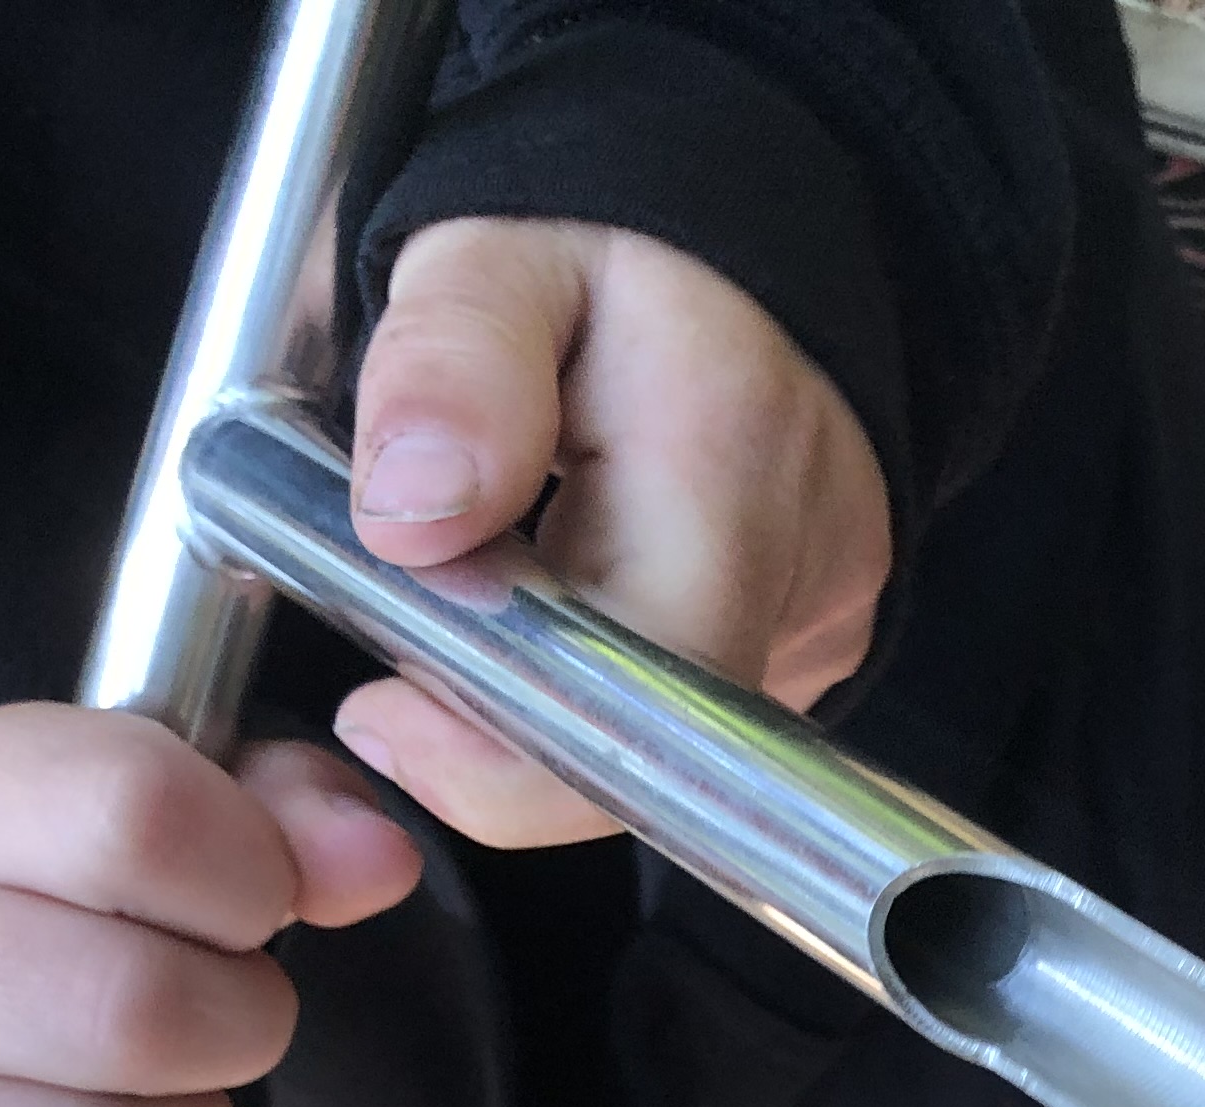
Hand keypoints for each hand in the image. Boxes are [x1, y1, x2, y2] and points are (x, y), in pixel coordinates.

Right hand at [0, 706, 423, 1106]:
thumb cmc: (1, 912)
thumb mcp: (110, 812)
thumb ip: (266, 810)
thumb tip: (374, 859)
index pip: (136, 813)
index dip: (250, 876)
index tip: (243, 906)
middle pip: (137, 1010)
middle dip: (236, 1028)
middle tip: (210, 1023)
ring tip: (136, 1103)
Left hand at [334, 217, 894, 848]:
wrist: (750, 246)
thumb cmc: (618, 251)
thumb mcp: (493, 258)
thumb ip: (447, 371)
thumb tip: (413, 520)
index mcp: (724, 468)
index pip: (634, 715)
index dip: (493, 762)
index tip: (381, 710)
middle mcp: (804, 570)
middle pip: (636, 753)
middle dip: (494, 719)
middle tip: (416, 612)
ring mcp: (823, 624)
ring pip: (655, 743)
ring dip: (546, 689)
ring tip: (513, 561)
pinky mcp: (819, 646)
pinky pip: (689, 713)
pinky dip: (604, 673)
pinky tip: (581, 578)